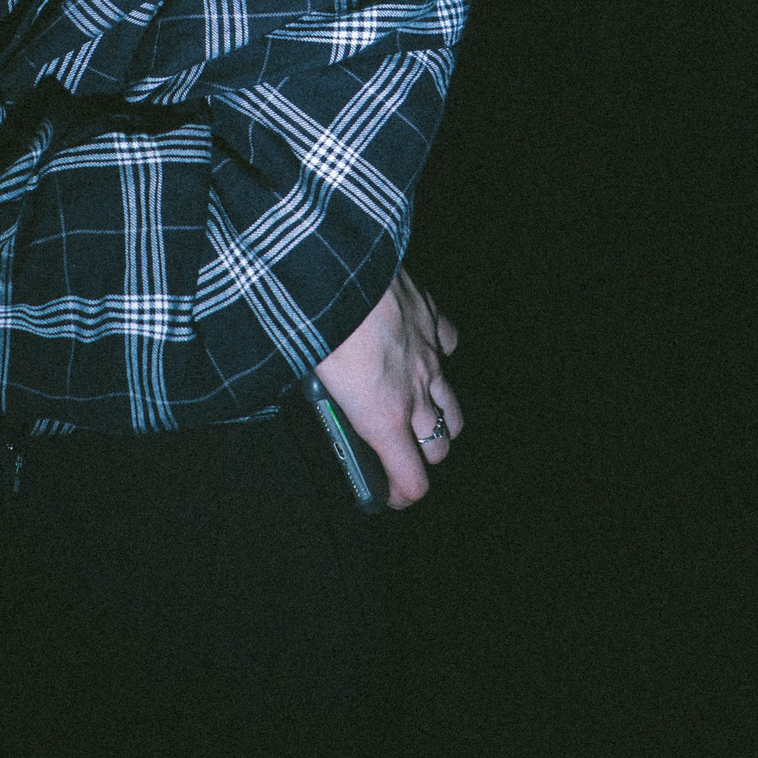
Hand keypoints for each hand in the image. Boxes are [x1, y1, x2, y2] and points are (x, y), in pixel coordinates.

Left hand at [314, 267, 461, 510]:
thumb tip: (315, 409)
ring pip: (454, 408)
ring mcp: (428, 353)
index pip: (414, 482)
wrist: (335, 260)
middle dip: (421, 459)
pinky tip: (418, 350)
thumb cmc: (312, 321)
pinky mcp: (431, 315)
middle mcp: (415, 391)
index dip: (402, 497)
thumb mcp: (304, 376)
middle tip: (396, 455)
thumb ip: (321, 404)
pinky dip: (438, 356)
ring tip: (417, 416)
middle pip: (439, 448)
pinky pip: (448, 346)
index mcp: (382, 416)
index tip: (387, 496)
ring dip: (439, 420)